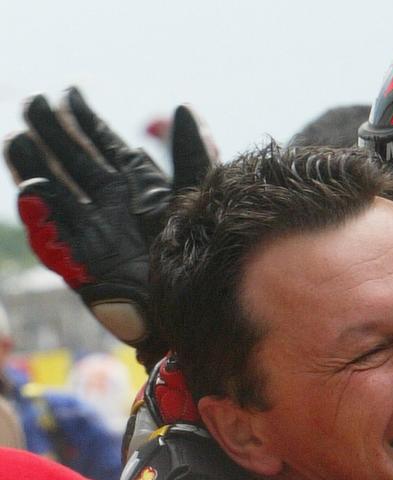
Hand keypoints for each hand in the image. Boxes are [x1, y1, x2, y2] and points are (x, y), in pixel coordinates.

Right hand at [4, 87, 215, 367]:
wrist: (205, 304)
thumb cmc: (206, 251)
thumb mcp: (199, 195)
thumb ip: (190, 154)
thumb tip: (182, 106)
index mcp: (140, 188)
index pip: (104, 146)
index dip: (85, 121)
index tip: (70, 93)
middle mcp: (113, 206)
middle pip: (74, 164)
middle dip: (52, 135)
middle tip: (33, 103)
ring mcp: (96, 234)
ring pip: (56, 196)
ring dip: (35, 168)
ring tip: (18, 140)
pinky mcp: (86, 265)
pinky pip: (56, 240)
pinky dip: (44, 219)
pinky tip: (35, 192)